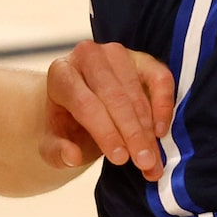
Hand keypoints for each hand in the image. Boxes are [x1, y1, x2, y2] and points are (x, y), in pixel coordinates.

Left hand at [41, 42, 174, 176]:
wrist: (79, 104)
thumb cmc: (67, 124)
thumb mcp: (52, 142)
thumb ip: (56, 152)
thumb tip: (72, 156)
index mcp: (60, 73)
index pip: (86, 104)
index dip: (105, 132)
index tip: (120, 159)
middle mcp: (88, 56)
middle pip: (115, 98)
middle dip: (133, 133)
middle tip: (144, 162)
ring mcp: (117, 54)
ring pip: (137, 94)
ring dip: (148, 130)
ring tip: (152, 159)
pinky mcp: (142, 58)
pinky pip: (160, 79)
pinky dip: (164, 106)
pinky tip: (160, 131)